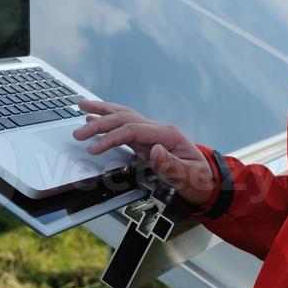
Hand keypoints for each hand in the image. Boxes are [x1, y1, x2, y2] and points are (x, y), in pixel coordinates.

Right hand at [73, 100, 214, 205]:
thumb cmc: (199, 181)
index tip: (94, 148)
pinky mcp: (147, 140)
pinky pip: (125, 125)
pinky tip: (95, 118)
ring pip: (124, 115)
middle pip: (125, 118)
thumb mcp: (189, 177)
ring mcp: (152, 133)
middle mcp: (159, 129)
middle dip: (100, 124)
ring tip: (81, 106)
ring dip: (102, 111)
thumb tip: (154, 151)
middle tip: (79, 133)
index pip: (133, 130)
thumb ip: (172, 165)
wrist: (207, 182)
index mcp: (168, 135)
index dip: (112, 137)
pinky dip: (108, 119)